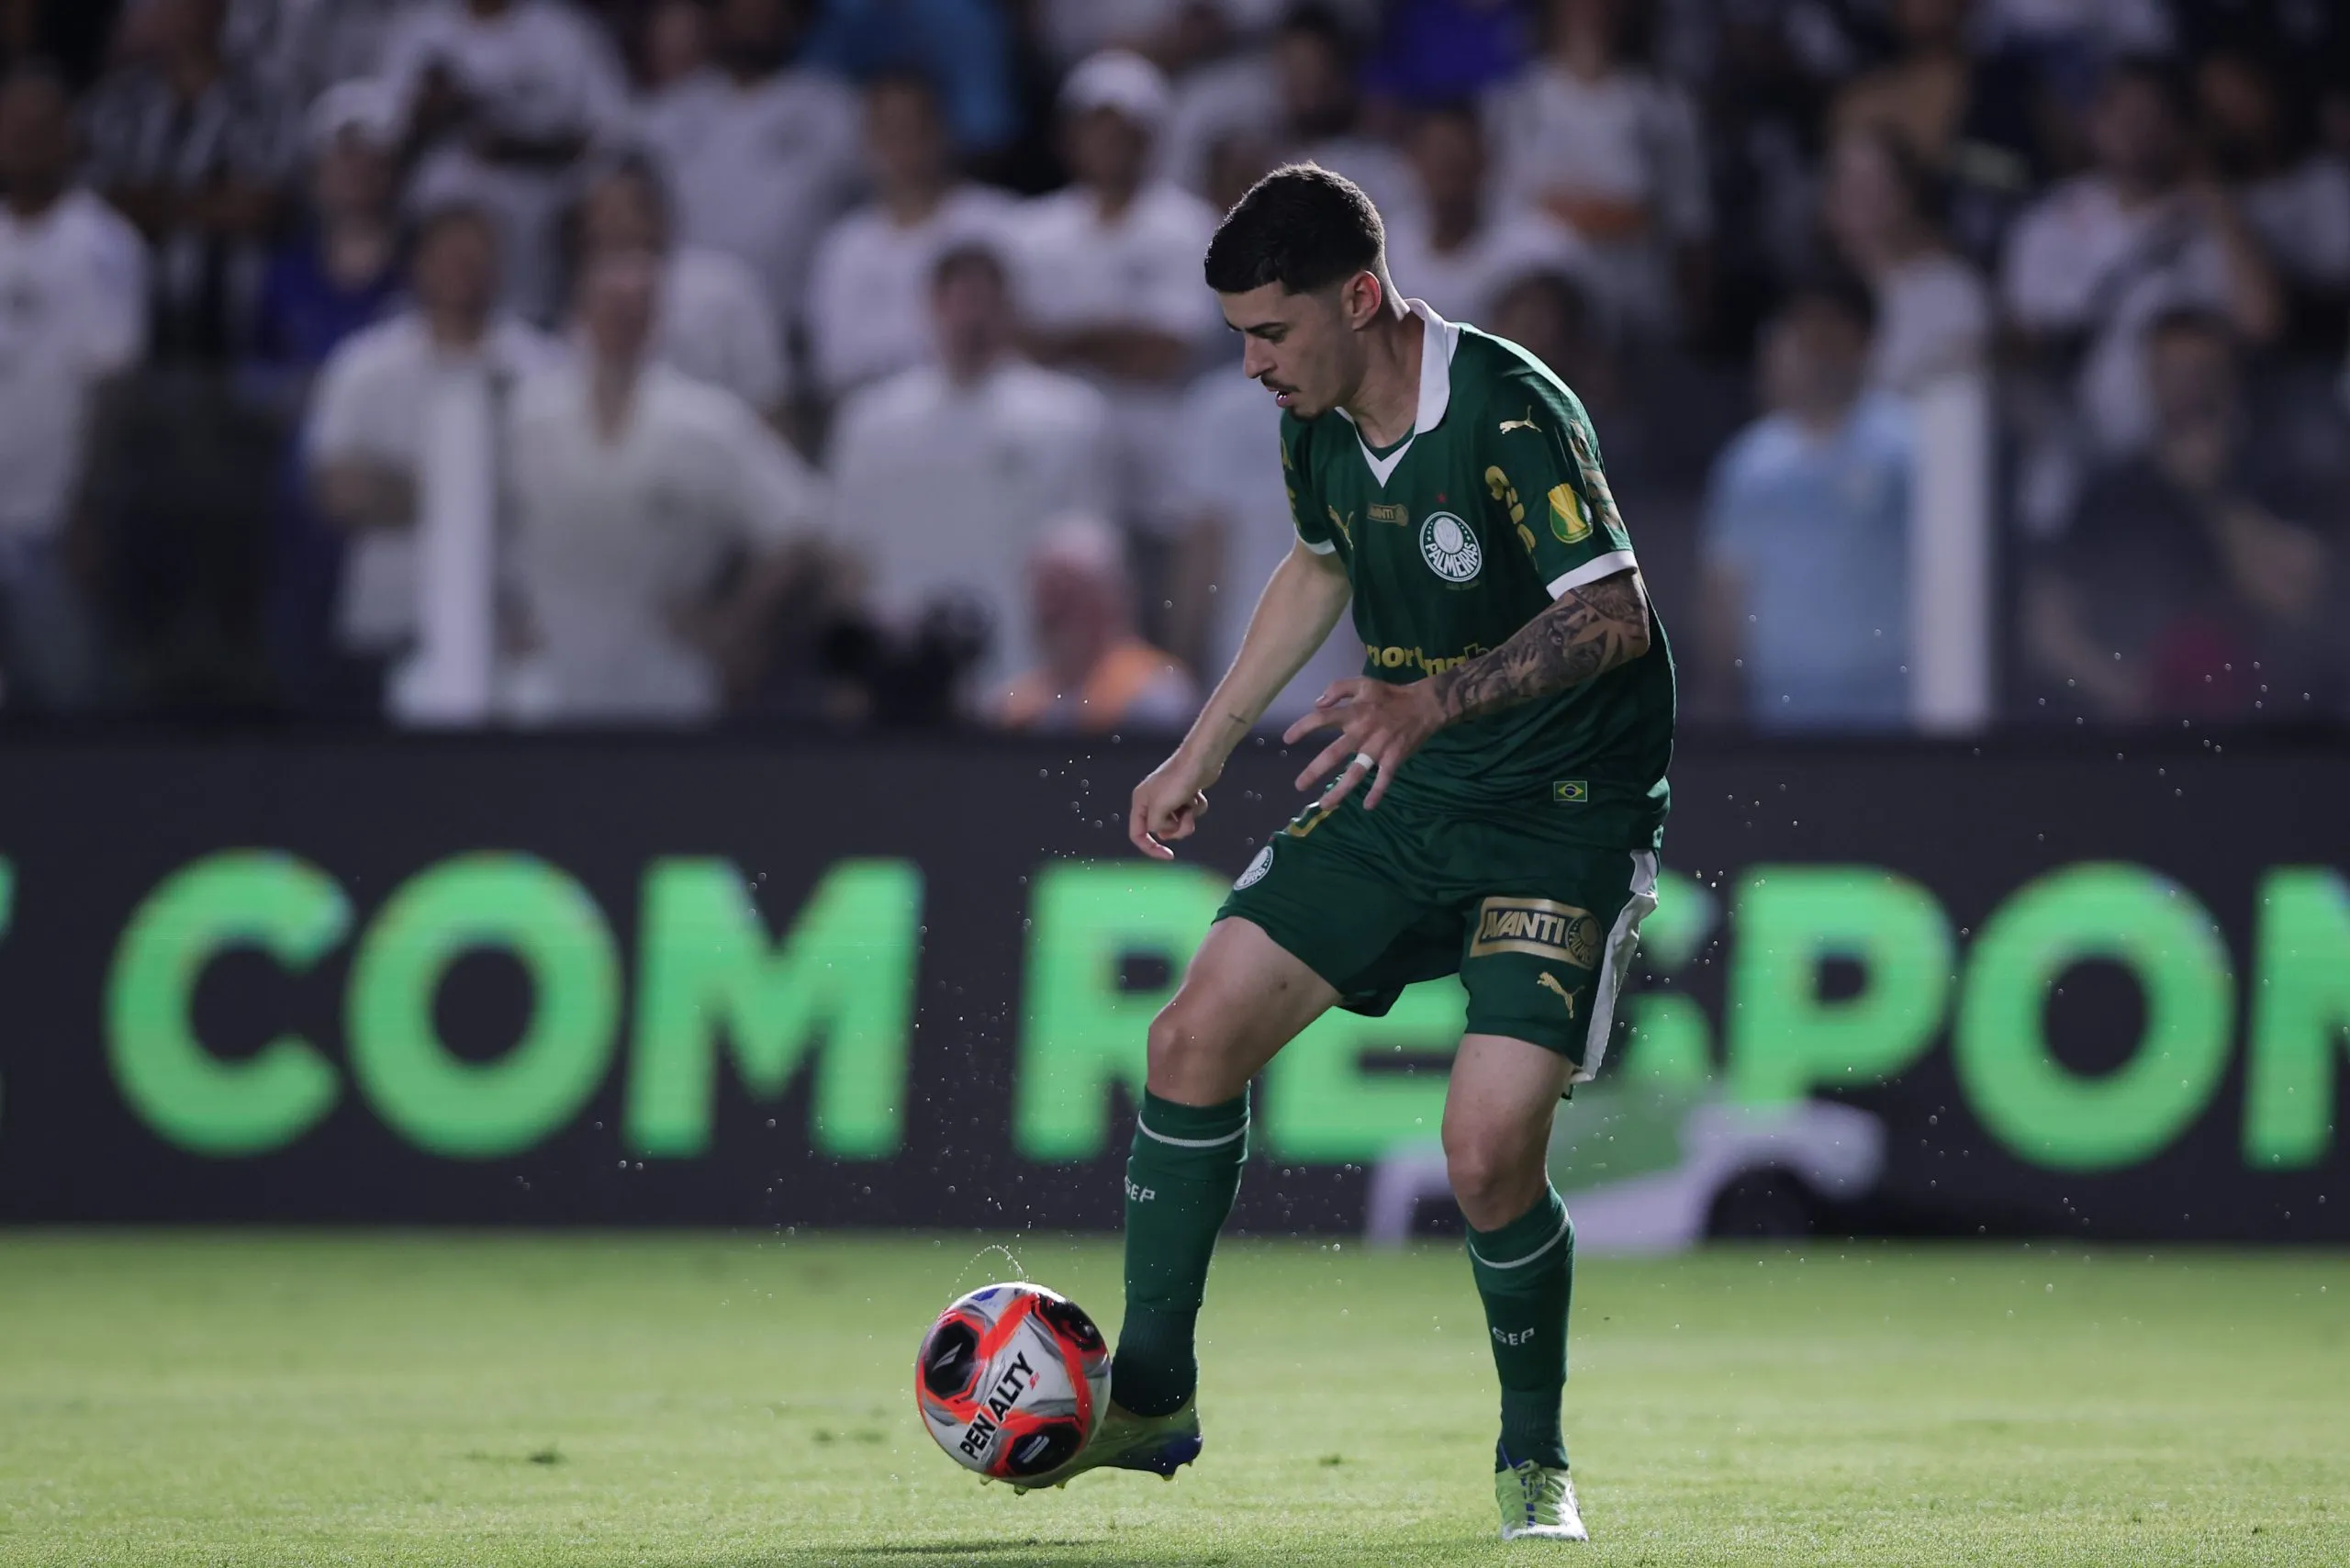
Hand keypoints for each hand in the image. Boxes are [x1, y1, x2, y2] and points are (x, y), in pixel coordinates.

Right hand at [1130, 747, 1220, 859]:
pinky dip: (1197, 808)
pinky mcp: (1185, 796)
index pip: (1138, 834)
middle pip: (1162, 831)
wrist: (1201, 760)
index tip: (1167, 855)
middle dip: (1177, 828)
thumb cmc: (1179, 779)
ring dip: (1188, 818)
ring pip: (1179, 824)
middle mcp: (1153, 802)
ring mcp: (1170, 799)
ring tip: (1191, 804)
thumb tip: (1161, 832)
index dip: (1150, 848)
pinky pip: (1191, 814)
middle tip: (1184, 816)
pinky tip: (1197, 795)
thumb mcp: (1160, 807)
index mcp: (1141, 803)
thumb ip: (1155, 825)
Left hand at [1281, 677, 1442, 812]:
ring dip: (1341, 790)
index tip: (1286, 739)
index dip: (1302, 728)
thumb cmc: (1389, 696)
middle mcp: (1362, 732)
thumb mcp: (1363, 683)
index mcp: (1353, 712)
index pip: (1322, 719)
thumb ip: (1338, 689)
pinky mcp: (1394, 757)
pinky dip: (1377, 792)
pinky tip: (1369, 806)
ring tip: (1325, 805)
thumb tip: (1317, 703)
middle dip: (1315, 770)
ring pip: (1356, 772)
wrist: (1424, 705)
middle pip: (1334, 753)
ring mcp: (1378, 747)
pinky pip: (1384, 779)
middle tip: (1299, 785)